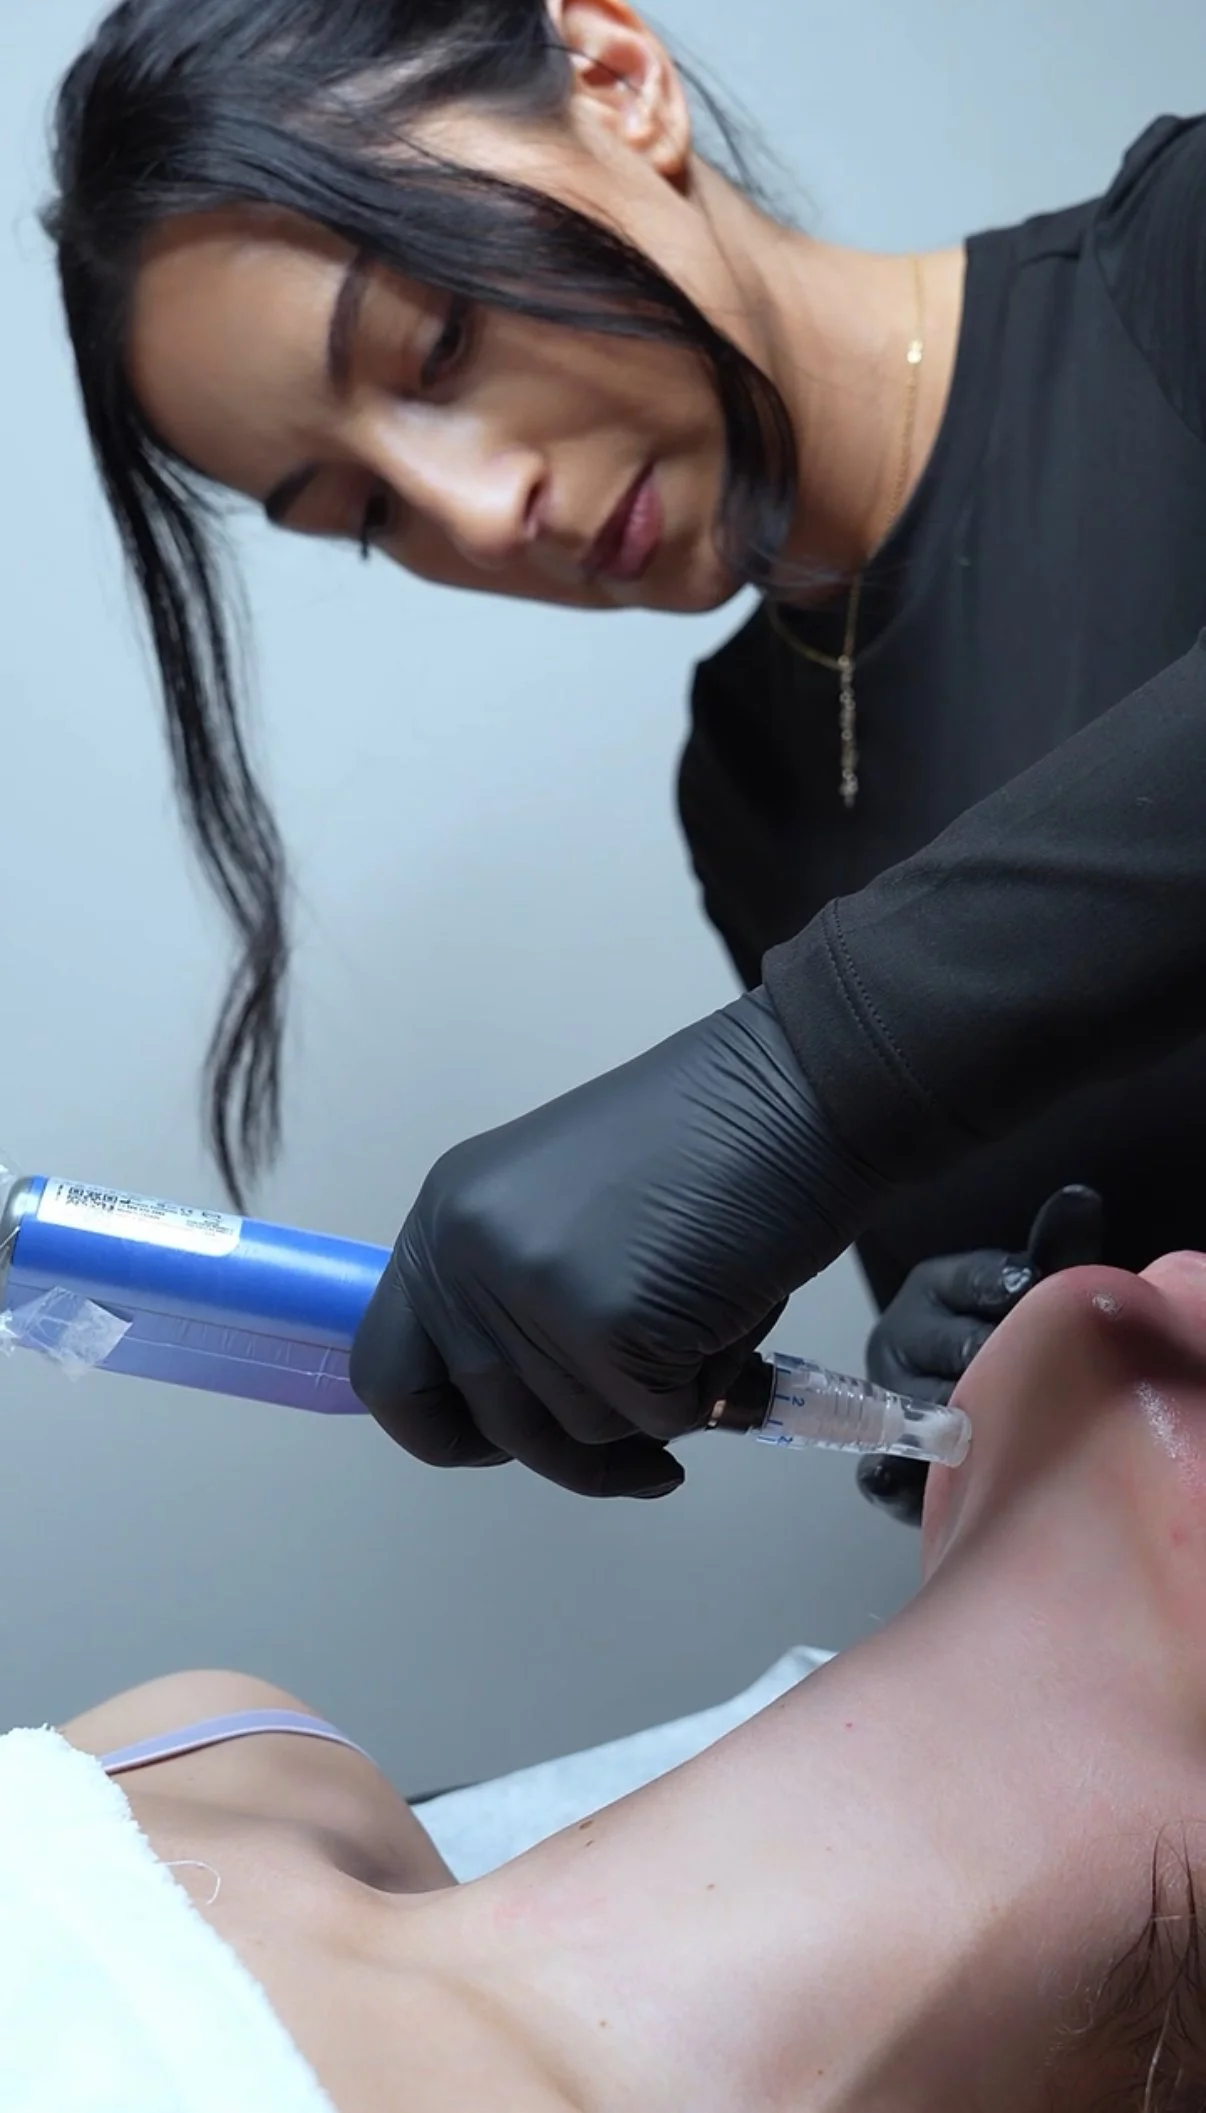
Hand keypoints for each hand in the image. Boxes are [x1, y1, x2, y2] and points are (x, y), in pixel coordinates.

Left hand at [351, 990, 886, 1497]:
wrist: (797, 1090)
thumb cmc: (711, 1148)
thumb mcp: (562, 1213)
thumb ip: (519, 1301)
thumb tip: (523, 1420)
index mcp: (444, 1220)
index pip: (387, 1378)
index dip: (445, 1433)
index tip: (506, 1448)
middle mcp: (465, 1253)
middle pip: (495, 1426)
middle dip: (579, 1452)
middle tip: (646, 1445)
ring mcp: (531, 1289)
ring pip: (582, 1432)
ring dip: (659, 1403)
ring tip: (704, 1315)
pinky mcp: (610, 1325)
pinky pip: (659, 1420)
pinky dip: (711, 1391)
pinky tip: (733, 1317)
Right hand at [856, 1185, 1103, 1525]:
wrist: (993, 1410)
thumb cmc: (1011, 1340)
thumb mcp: (1030, 1291)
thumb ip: (1055, 1250)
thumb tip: (1080, 1198)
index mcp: (932, 1288)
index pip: (972, 1281)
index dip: (1007, 1289)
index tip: (1028, 1290)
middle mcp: (899, 1339)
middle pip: (954, 1348)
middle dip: (997, 1359)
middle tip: (1035, 1371)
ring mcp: (889, 1399)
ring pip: (927, 1407)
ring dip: (967, 1418)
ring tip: (1006, 1428)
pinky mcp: (885, 1461)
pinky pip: (882, 1469)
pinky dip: (890, 1474)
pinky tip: (900, 1473)